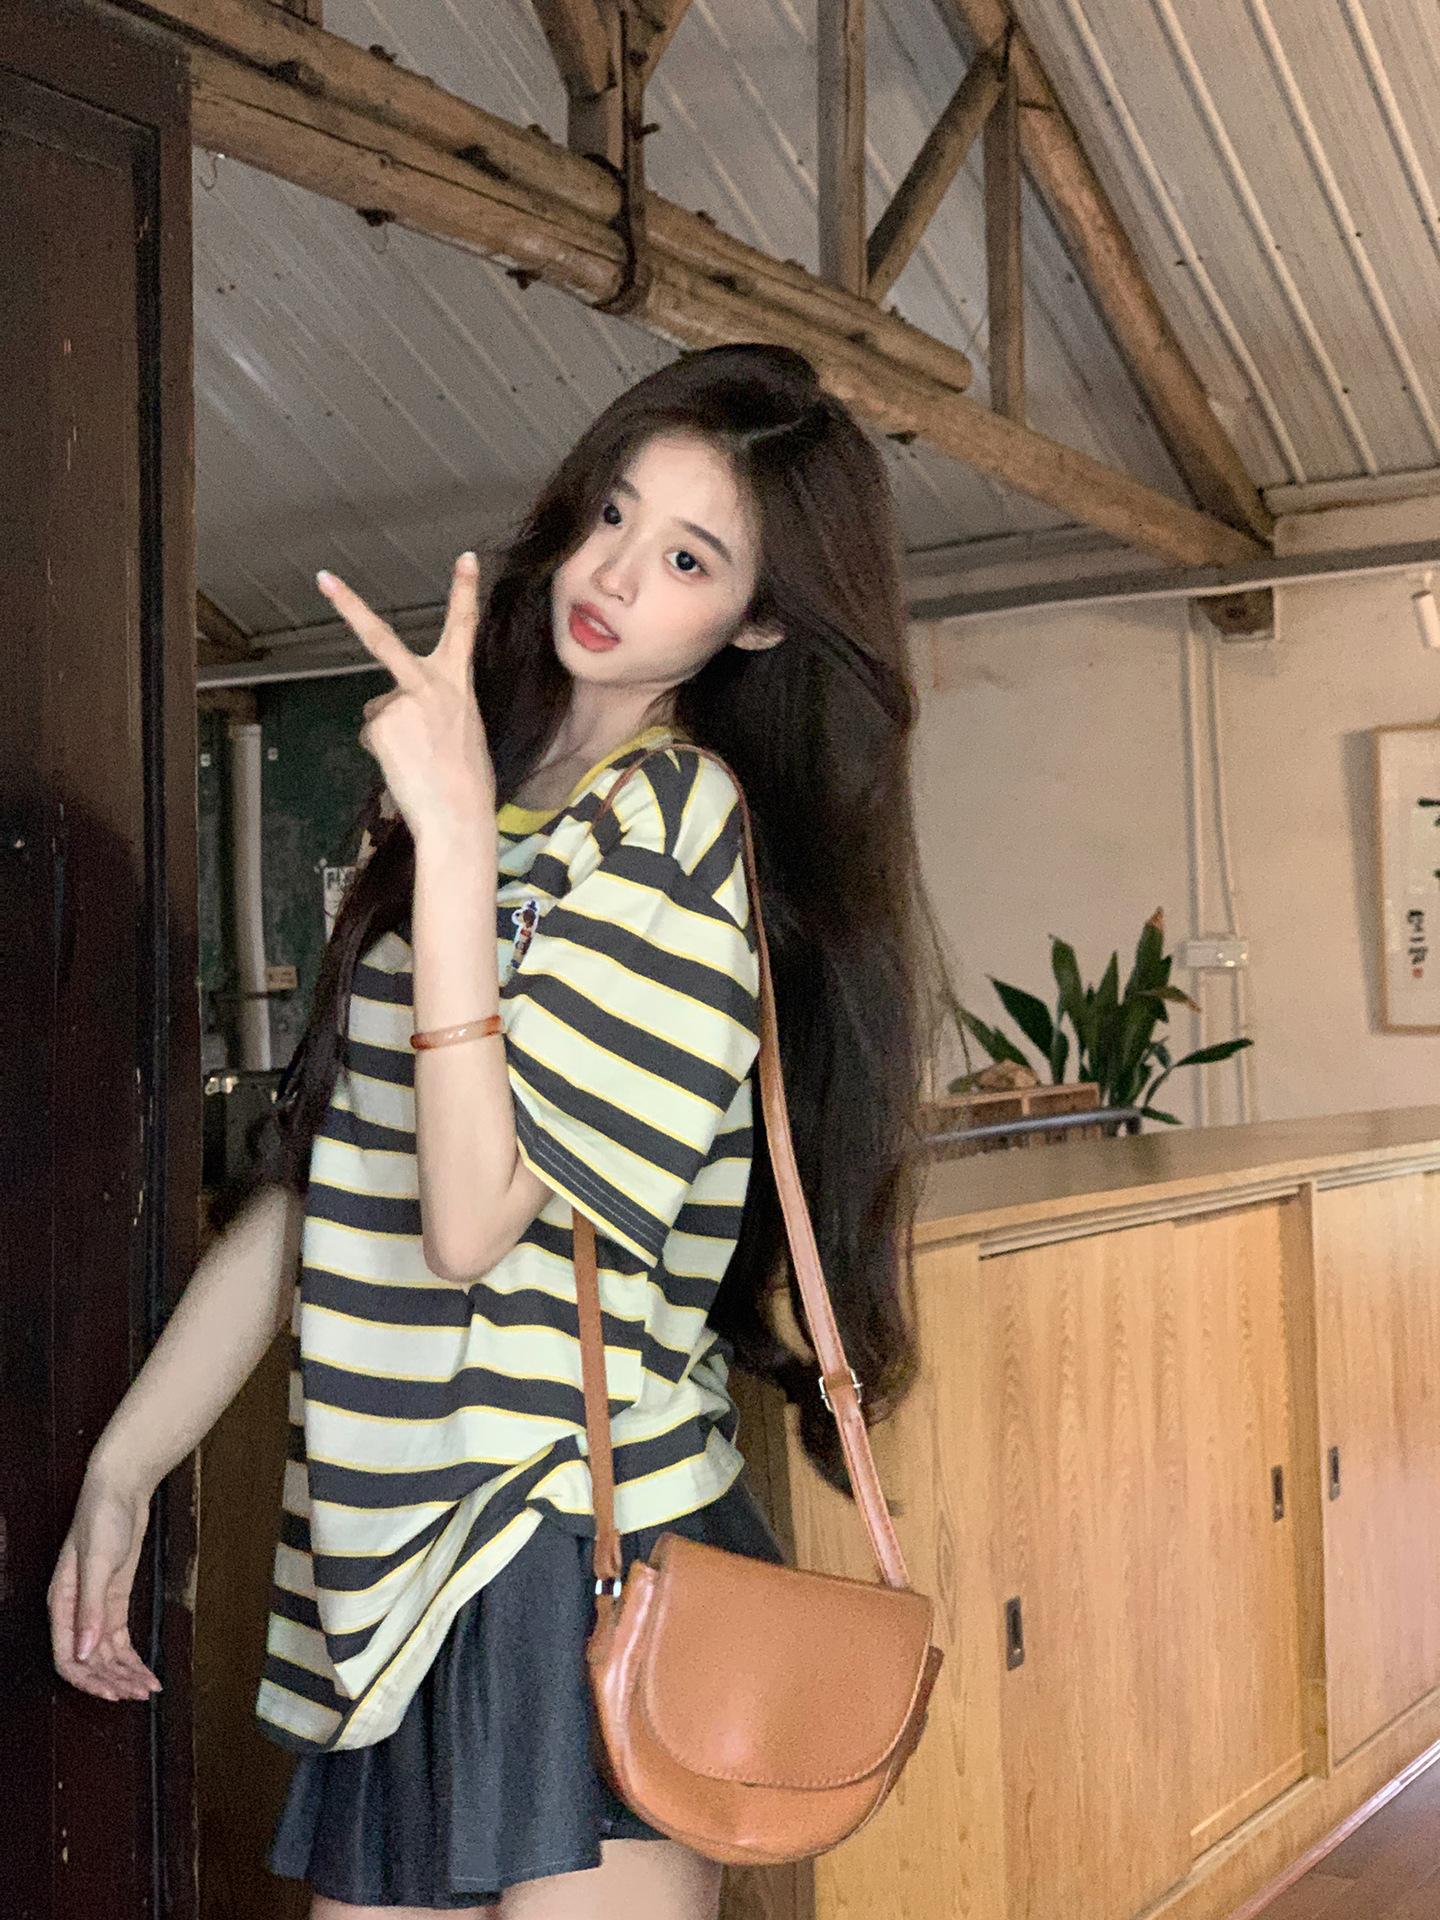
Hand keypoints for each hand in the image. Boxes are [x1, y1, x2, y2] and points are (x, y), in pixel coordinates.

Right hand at [48, 1467, 160, 1701]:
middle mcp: (75, 1611)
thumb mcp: (97, 1561)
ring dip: (124, 1673)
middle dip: (112, 1681)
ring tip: (147, 1689)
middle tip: (138, 1695)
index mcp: (61, 1604)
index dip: (89, 1680)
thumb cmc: (102, 1518)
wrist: (120, 1489)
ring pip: (105, 1655)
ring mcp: (95, 1607)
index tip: (114, 1693)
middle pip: (88, 1661)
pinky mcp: (113, 1601)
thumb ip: (90, 1608)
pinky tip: (145, 1670)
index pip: (67, 1658)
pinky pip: (119, 1640)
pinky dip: (131, 1656)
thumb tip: (85, 1651)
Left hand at [318, 552, 495, 843]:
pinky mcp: (380, 725)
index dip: (464, 590)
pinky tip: (404, 765)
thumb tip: (395, 711)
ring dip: (391, 733)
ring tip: (418, 759)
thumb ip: (434, 707)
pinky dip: (384, 751)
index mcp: (459, 684)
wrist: (457, 813)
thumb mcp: (463, 730)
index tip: (465, 558)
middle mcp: (429, 684)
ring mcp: (400, 702)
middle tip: (323, 577)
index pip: (464, 628)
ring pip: (380, 711)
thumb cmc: (467, 780)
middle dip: (349, 606)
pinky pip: (373, 733)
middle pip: (381, 639)